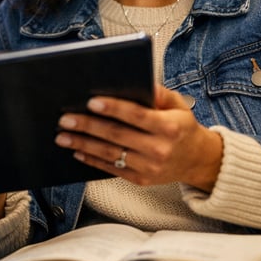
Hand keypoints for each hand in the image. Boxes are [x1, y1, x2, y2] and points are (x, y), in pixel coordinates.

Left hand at [54, 85, 222, 190]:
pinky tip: (77, 151)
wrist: (197, 160)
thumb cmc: (183, 127)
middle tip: (65, 119)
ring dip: (83, 144)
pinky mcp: (141, 180)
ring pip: (110, 154)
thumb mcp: (178, 104)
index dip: (113, 108)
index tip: (91, 102)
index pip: (136, 115)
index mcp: (169, 127)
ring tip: (63, 136)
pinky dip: (92, 160)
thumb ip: (159, 92)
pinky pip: (112, 169)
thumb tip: (137, 80)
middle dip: (88, 126)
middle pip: (117, 135)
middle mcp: (159, 149)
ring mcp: (150, 167)